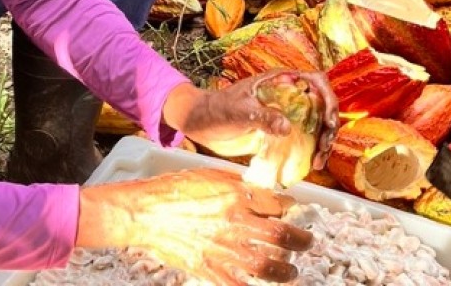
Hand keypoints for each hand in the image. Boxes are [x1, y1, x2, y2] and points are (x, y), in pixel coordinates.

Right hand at [77, 168, 310, 283]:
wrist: (143, 213)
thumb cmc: (171, 190)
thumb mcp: (208, 175)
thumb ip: (235, 184)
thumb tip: (257, 191)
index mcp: (235, 196)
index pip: (275, 205)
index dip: (287, 208)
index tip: (290, 211)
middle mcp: (235, 223)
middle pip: (281, 235)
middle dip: (300, 241)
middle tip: (307, 242)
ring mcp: (223, 249)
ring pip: (267, 266)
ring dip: (285, 270)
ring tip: (291, 271)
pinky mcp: (209, 269)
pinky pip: (238, 285)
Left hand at [167, 71, 338, 170]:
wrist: (202, 122)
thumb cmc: (218, 109)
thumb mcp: (239, 111)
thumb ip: (262, 117)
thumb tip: (286, 127)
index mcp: (280, 80)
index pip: (315, 81)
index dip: (328, 97)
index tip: (328, 120)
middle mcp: (288, 94)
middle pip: (322, 104)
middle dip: (329, 126)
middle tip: (324, 147)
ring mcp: (287, 112)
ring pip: (317, 122)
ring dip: (324, 140)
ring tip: (318, 160)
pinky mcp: (281, 129)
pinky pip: (305, 136)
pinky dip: (312, 148)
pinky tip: (311, 162)